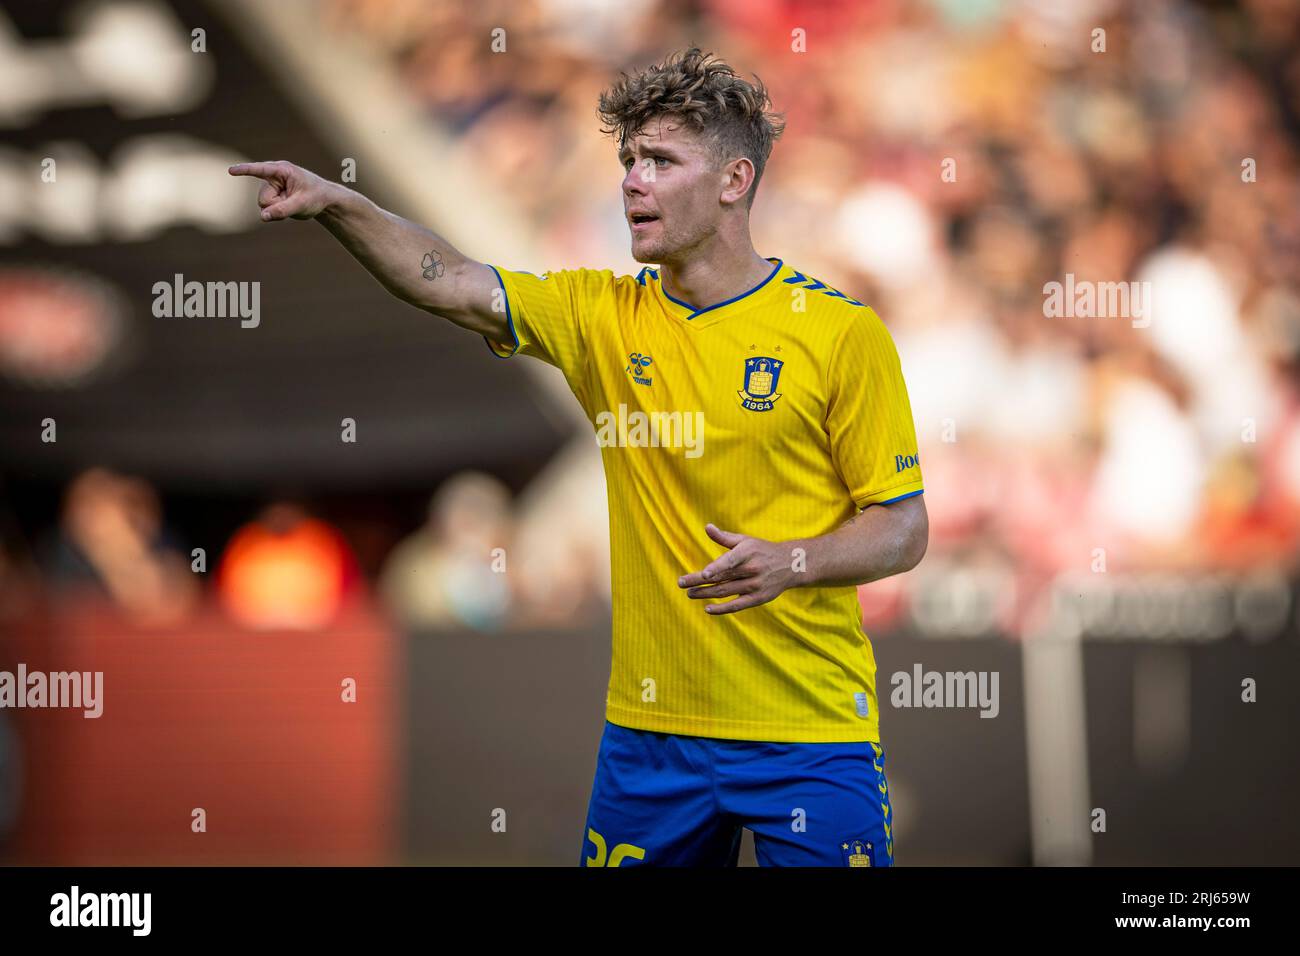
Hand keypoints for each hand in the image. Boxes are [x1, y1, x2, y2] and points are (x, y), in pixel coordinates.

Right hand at [227, 160, 339, 221]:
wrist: (324, 199)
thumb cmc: (315, 196)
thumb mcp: (301, 205)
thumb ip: (282, 211)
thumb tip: (262, 216)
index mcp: (282, 170)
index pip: (259, 170)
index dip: (244, 170)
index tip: (231, 171)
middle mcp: (274, 175)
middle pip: (263, 199)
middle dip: (276, 205)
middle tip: (294, 201)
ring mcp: (271, 185)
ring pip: (264, 205)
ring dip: (277, 208)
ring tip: (292, 202)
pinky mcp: (271, 193)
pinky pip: (267, 208)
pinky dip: (277, 211)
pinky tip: (288, 205)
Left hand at [677, 523, 797, 614]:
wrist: (791, 565)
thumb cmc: (762, 550)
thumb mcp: (745, 540)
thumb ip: (724, 537)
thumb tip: (707, 527)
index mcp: (748, 552)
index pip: (730, 561)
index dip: (717, 568)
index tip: (704, 574)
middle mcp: (752, 569)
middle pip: (722, 578)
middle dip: (700, 581)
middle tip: (681, 583)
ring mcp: (755, 585)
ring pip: (726, 592)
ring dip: (706, 594)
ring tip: (690, 593)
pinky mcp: (758, 599)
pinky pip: (737, 606)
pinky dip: (721, 609)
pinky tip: (707, 608)